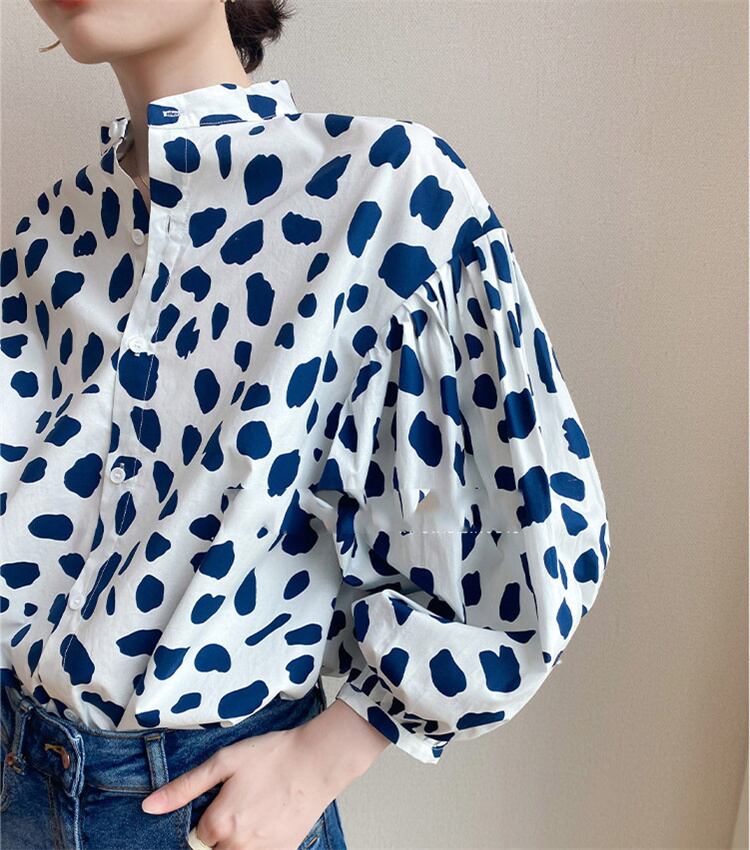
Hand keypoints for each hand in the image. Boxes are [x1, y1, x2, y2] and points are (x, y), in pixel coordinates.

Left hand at [140, 697, 390, 849]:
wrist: (318, 760)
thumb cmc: (272, 755)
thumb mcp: (224, 761)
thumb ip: (185, 787)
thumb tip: (149, 807)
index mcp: (219, 825)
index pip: (195, 839)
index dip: (204, 820)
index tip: (219, 803)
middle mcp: (237, 847)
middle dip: (219, 834)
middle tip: (239, 805)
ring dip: (238, 840)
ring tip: (254, 811)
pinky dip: (259, 843)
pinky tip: (269, 820)